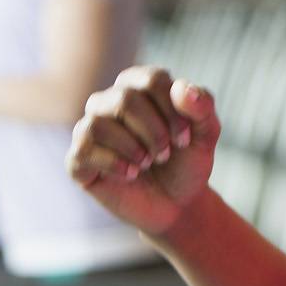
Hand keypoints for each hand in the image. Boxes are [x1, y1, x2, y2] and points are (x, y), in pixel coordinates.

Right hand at [66, 67, 218, 237]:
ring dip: (133, 147)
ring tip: (148, 163)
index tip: (184, 138)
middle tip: (166, 154)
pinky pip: (84, 151)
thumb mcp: (206, 134)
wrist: (176, 205)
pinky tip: (132, 174)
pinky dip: (114, 164)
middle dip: (154, 132)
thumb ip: (202, 107)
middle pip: (125, 99)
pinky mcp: (79, 159)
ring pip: (98, 123)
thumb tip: (181, 89)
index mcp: (138, 85)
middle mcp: (109, 101)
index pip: (151, 80)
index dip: (172, 111)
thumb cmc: (186, 162)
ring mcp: (89, 129)